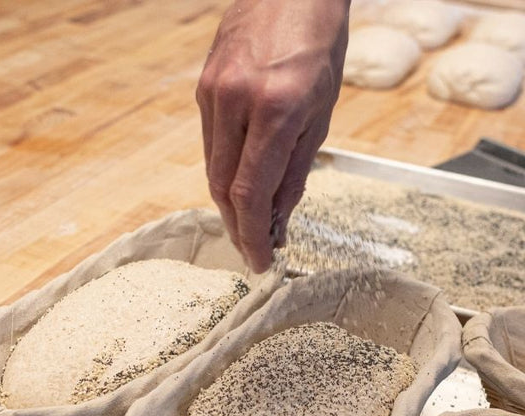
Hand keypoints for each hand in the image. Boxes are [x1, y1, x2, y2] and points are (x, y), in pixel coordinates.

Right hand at [197, 0, 349, 271]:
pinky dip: (226, 171)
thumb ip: (295, 170)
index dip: (253, 235)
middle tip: (256, 252)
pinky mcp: (203, 85)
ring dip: (231, 203)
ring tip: (252, 226)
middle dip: (239, 227)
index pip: (250, 192)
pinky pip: (211, 142)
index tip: (261, 261)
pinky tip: (242, 185)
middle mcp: (236, 101)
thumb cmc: (319, 45)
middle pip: (223, 186)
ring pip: (213, 167)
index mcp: (274, 110)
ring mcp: (213, 91)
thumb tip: (277, 218)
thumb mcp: (321, 114)